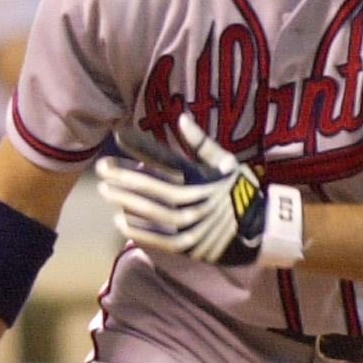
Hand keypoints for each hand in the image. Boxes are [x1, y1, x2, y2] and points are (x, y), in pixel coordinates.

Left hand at [95, 115, 295, 266]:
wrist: (261, 232)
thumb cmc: (241, 192)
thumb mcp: (228, 163)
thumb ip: (202, 142)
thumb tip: (181, 117)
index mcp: (204, 177)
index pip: (167, 158)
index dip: (141, 146)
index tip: (118, 135)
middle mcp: (197, 200)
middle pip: (154, 186)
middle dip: (125, 176)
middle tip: (101, 168)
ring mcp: (193, 224)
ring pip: (153, 212)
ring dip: (126, 201)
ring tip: (104, 190)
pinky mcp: (190, 245)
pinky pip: (159, 238)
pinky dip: (138, 229)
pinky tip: (119, 219)